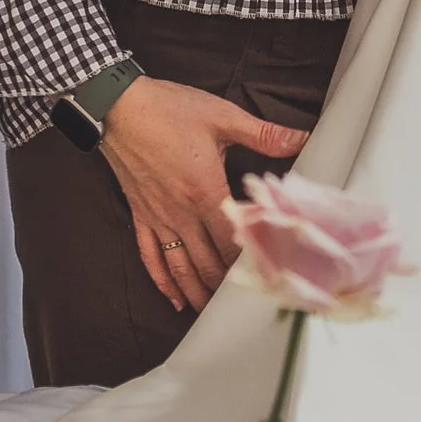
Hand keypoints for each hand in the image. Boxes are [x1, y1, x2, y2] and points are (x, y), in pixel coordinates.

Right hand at [100, 78, 309, 313]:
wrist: (118, 106)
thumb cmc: (170, 108)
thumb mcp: (221, 116)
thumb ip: (263, 134)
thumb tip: (302, 138)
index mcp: (205, 191)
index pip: (232, 239)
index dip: (250, 260)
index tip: (268, 278)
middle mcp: (181, 213)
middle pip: (207, 261)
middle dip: (225, 287)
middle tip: (244, 307)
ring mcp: (158, 218)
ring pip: (180, 266)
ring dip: (196, 292)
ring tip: (211, 314)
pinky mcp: (140, 215)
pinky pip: (150, 255)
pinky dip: (162, 280)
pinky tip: (173, 297)